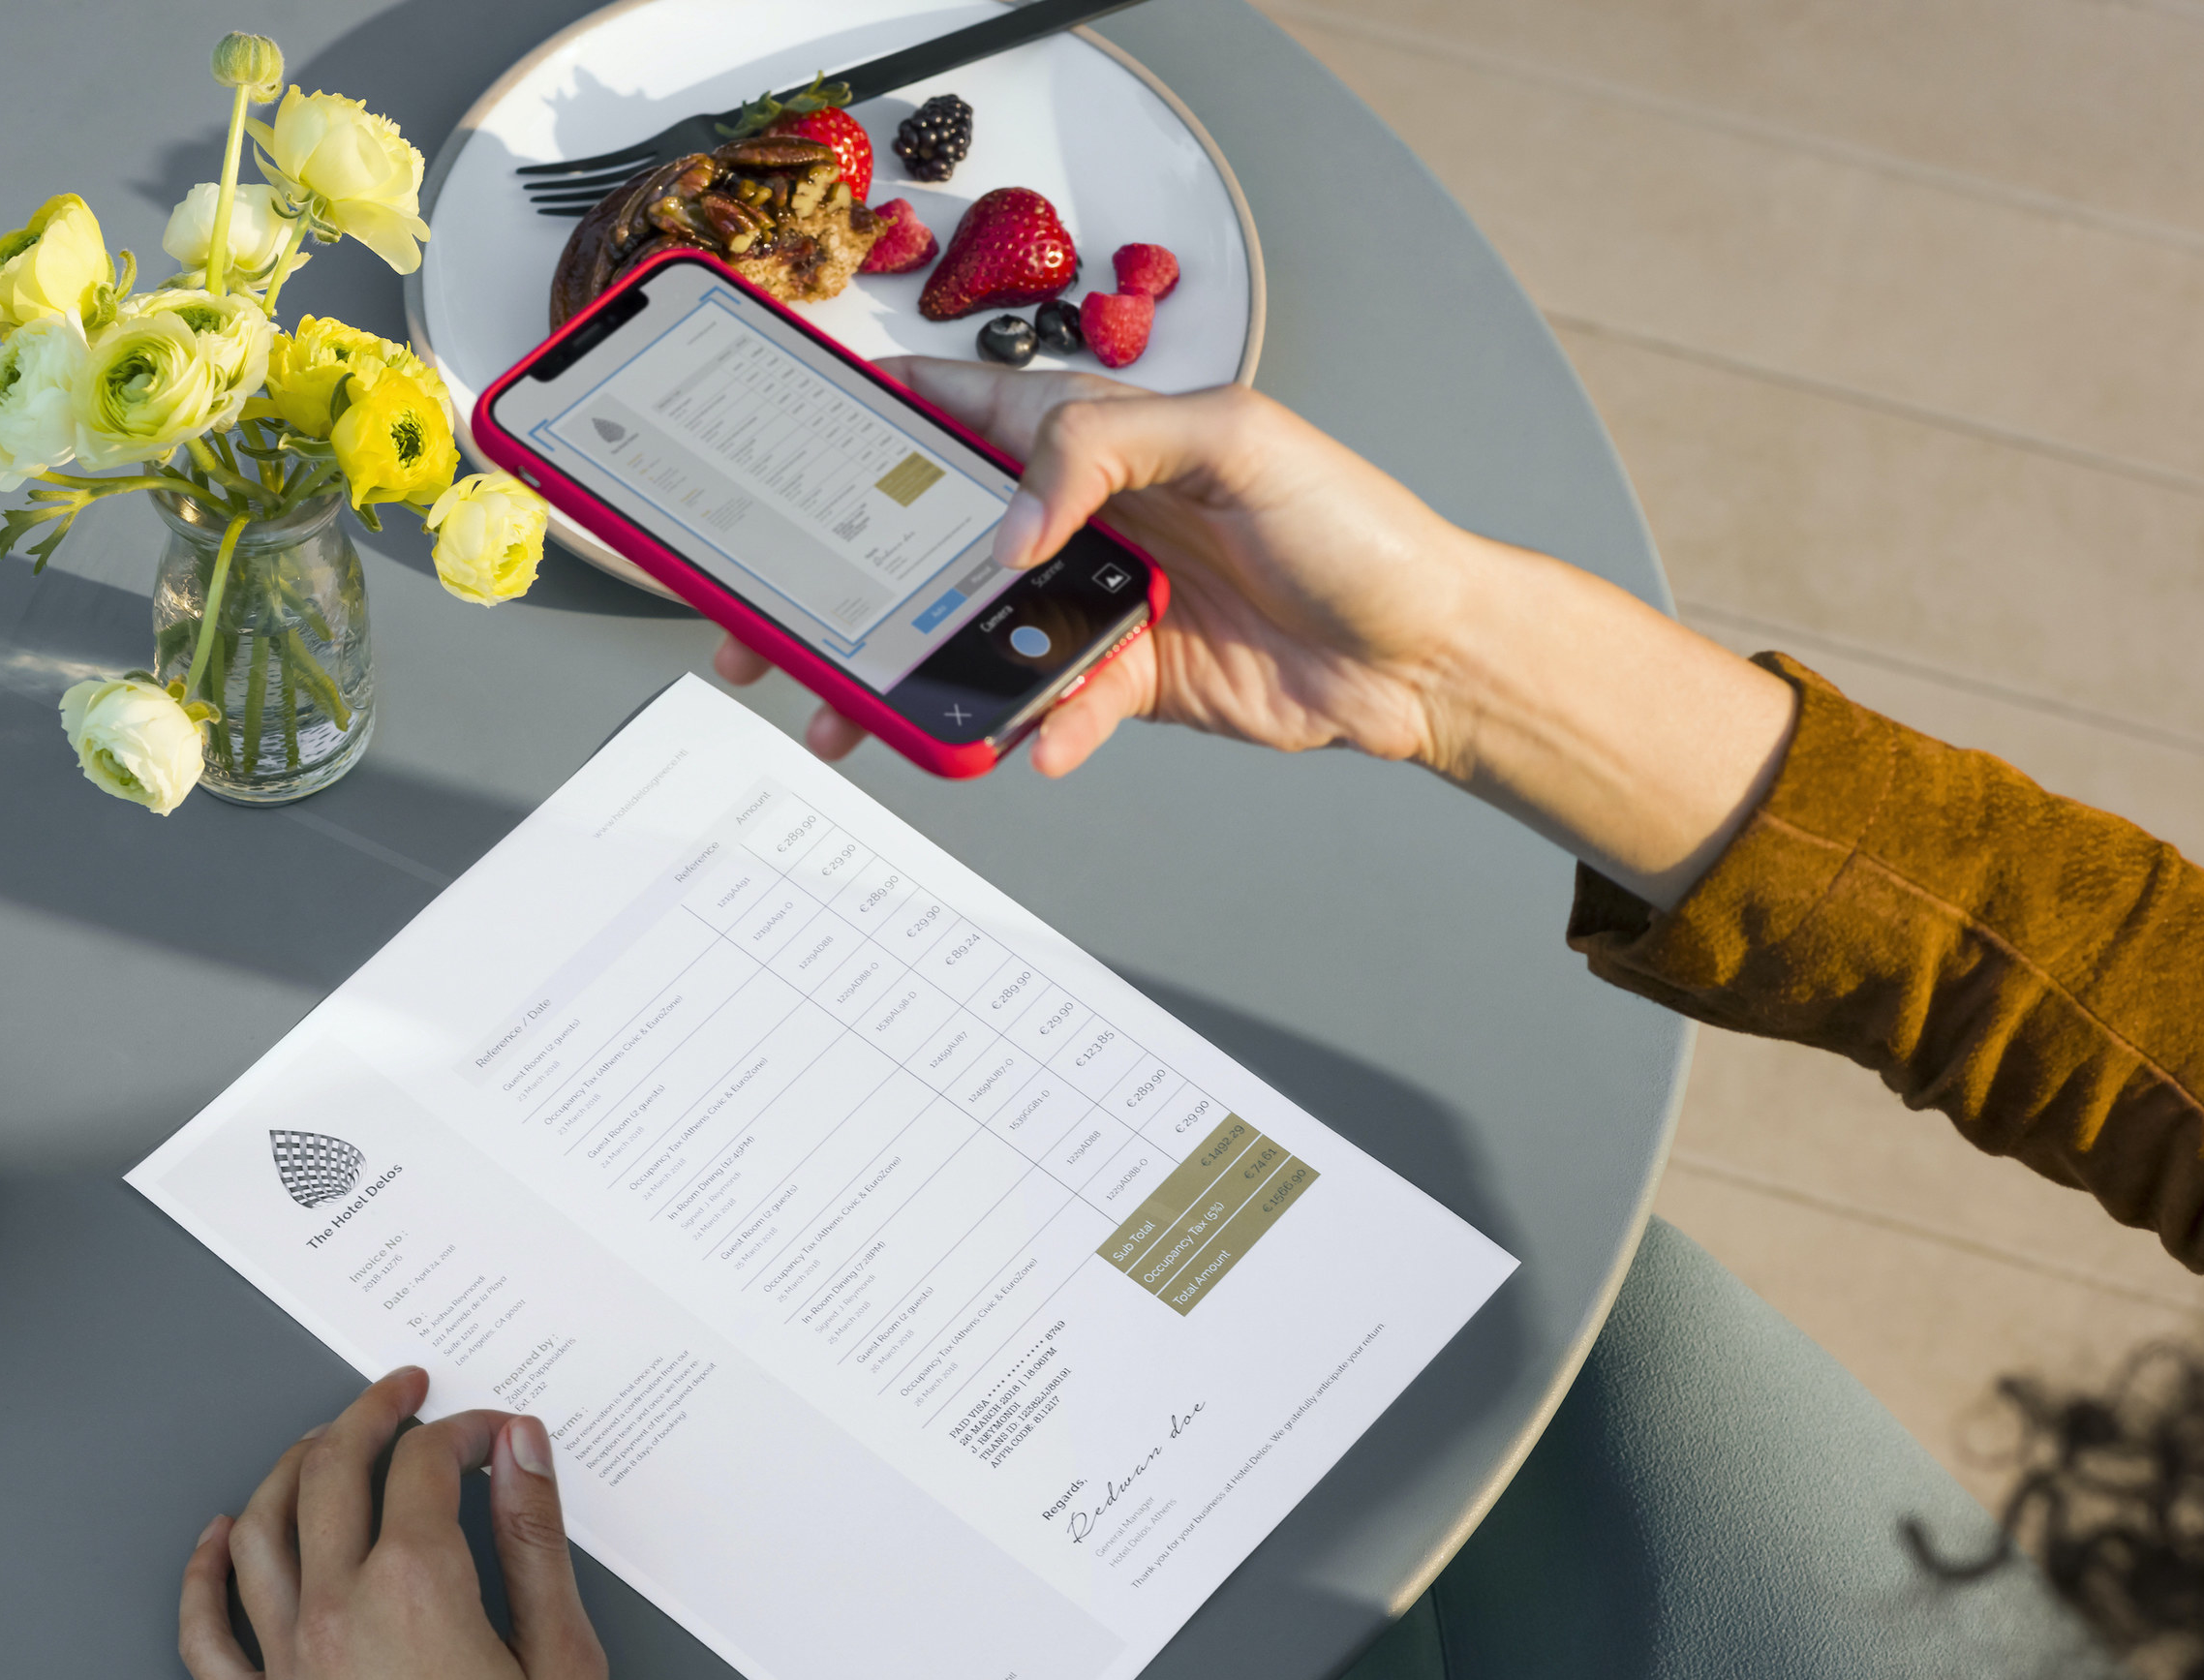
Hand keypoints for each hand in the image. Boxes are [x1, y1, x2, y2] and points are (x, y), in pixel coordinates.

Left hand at [179, 1371, 699, 1679]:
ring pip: (260, 1535)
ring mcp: (286, 1679)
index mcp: (417, 1592)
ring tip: (325, 1446)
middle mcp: (335, 1620)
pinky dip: (205, 1575)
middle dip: (369, 1419)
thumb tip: (519, 1449)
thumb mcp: (566, 1661)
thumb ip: (534, 1540)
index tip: (492, 1433)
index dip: (461, 1433)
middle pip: (330, 1477)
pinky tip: (219, 1541)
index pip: (423, 1468)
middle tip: (403, 1398)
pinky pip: (206, 1638)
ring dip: (292, 1471)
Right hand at [716, 359, 1474, 778]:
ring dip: (910, 676)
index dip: (881, 419)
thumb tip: (1013, 524)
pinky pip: (1047, 710)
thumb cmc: (1356, 526)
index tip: (797, 436)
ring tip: (856, 712)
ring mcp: (1098, 606)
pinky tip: (1033, 742)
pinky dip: (1031, 731)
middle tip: (777, 615)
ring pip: (971, 641)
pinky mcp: (1123, 684)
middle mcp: (1085, 523)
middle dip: (851, 578)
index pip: (966, 415)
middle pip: (937, 545)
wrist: (1426, 653)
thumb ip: (1107, 447)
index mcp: (1099, 441)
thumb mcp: (1238, 438)